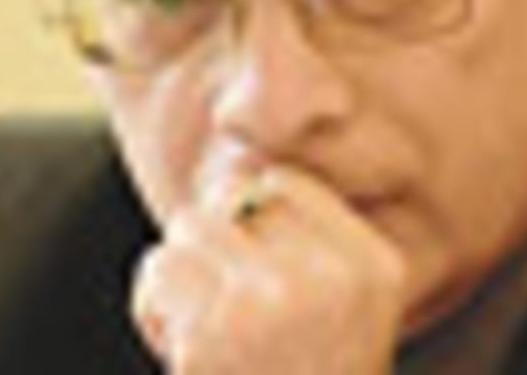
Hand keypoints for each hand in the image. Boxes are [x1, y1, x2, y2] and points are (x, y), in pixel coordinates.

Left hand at [131, 168, 407, 374]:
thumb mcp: (351, 311)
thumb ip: (314, 242)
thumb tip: (244, 175)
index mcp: (372, 266)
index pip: (285, 181)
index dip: (248, 213)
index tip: (247, 260)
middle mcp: (332, 277)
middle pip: (232, 198)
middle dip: (214, 244)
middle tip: (226, 303)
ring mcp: (275, 301)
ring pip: (189, 227)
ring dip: (181, 274)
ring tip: (207, 327)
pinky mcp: (215, 331)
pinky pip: (158, 269)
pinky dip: (154, 306)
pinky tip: (184, 350)